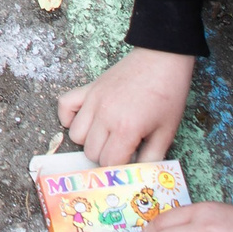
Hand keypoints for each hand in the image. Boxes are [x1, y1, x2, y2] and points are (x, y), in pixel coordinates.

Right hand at [57, 48, 192, 164]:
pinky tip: (85, 121)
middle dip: (105, 156)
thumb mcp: (167, 131)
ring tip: (106, 136)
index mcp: (126, 129)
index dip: (119, 167)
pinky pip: (64, 105)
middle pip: (91, 152)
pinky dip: (68, 117)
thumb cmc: (168, 95)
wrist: (161, 59)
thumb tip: (139, 171)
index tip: (129, 162)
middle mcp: (105, 116)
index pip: (109, 162)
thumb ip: (152, 157)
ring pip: (75, 135)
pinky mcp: (89, 88)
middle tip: (122, 150)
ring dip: (89, 140)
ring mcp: (93, 100)